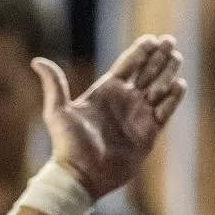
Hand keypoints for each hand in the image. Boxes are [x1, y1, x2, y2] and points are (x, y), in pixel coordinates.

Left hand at [40, 35, 187, 200]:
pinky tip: (178, 84)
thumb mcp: (57, 111)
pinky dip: (174, 96)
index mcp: (106, 91)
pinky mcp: (150, 132)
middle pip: (148, 71)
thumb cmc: (67, 144)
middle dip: (160, 56)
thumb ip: (54, 84)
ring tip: (175, 59)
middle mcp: (124, 100)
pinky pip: (167, 110)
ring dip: (168, 72)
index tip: (153, 39)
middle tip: (170, 42)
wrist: (82, 175)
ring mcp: (139, 115)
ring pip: (161, 86)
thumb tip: (36, 60)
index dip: (142, 50)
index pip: (128, 64)